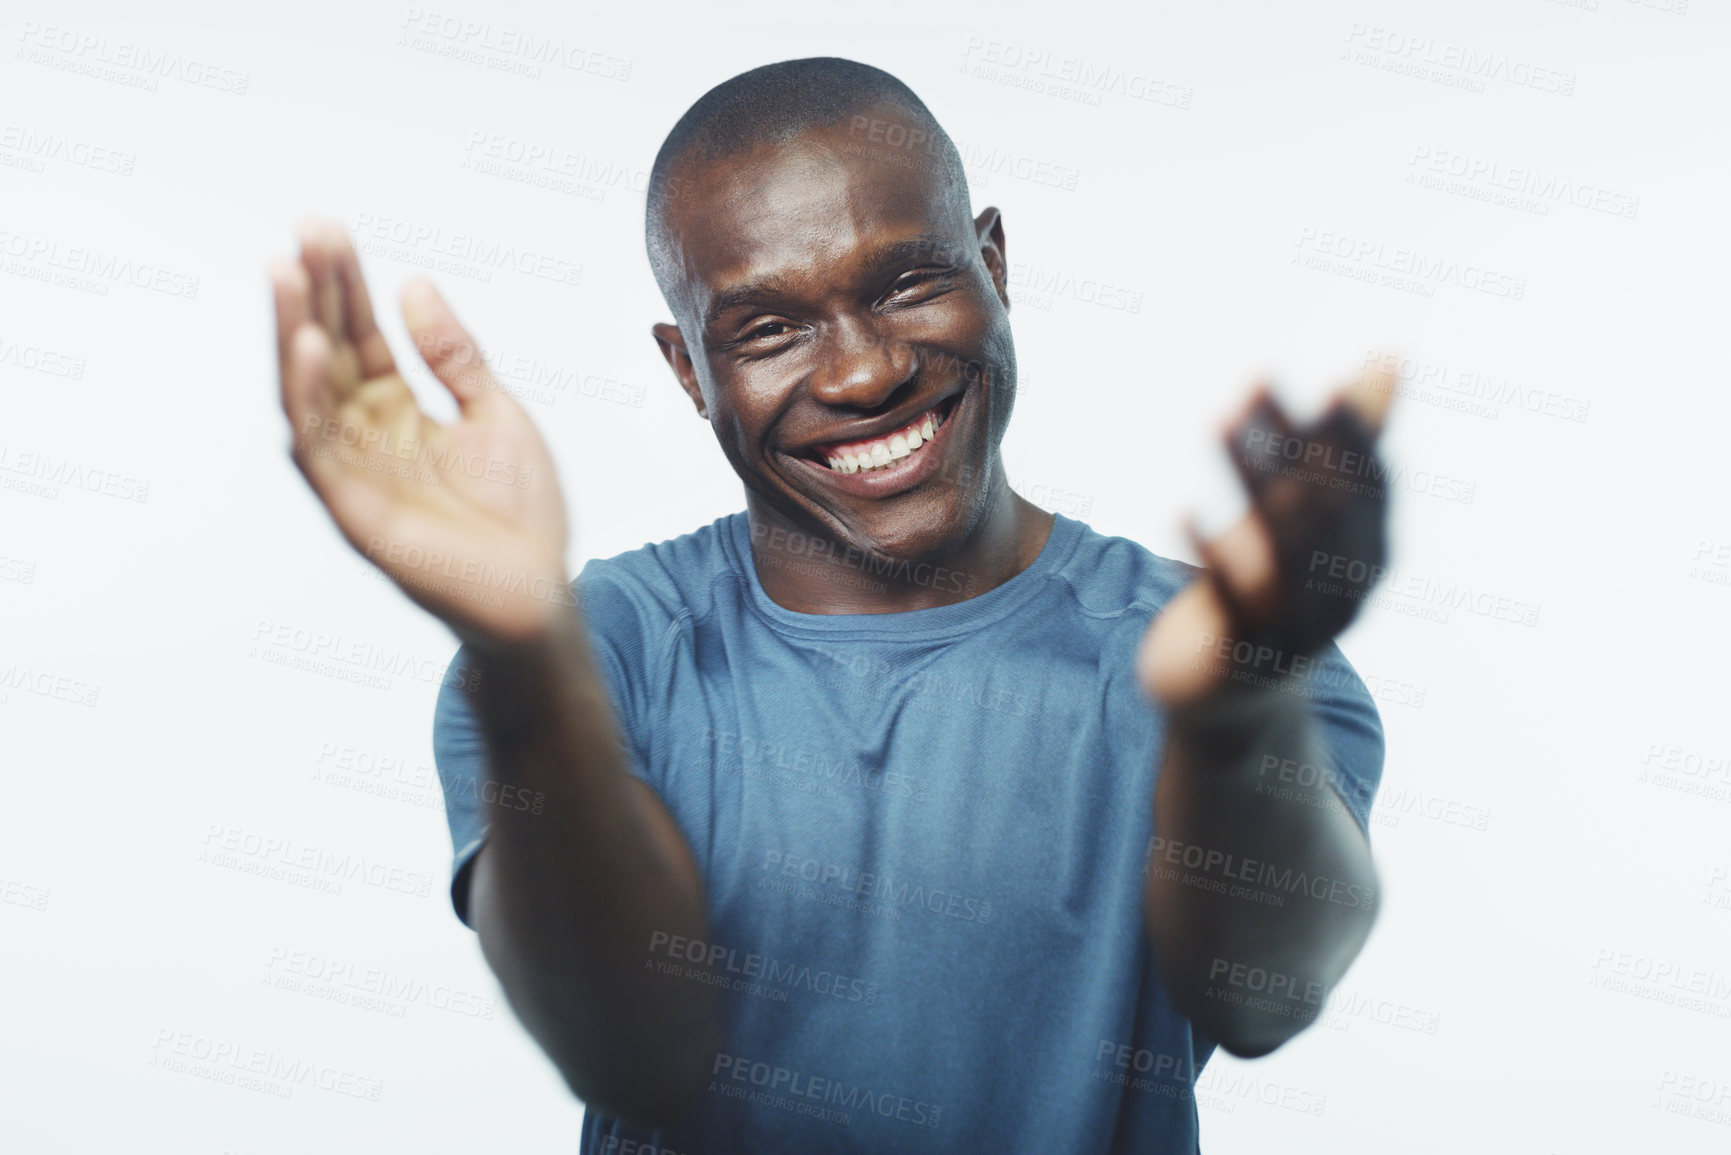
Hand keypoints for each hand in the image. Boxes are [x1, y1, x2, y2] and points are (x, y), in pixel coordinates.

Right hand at [272, 220, 573, 647]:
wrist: (540, 595)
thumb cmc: (521, 514)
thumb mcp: (496, 412)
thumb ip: (454, 355)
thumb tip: (414, 285)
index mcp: (399, 413)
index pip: (360, 337)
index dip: (343, 284)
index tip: (325, 228)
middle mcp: (367, 438)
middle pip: (328, 355)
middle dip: (314, 293)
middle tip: (305, 230)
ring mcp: (356, 474)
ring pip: (308, 394)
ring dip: (292, 333)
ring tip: (285, 272)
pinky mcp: (355, 512)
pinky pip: (318, 450)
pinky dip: (308, 398)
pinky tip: (309, 347)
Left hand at [1138, 360, 1396, 707]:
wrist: (1230, 702)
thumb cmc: (1274, 589)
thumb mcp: (1313, 519)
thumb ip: (1349, 445)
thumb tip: (1393, 358)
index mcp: (1368, 556)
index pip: (1369, 486)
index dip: (1351, 436)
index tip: (1327, 383)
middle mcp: (1341, 594)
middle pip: (1322, 509)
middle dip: (1292, 443)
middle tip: (1255, 380)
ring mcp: (1293, 630)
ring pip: (1277, 547)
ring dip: (1250, 478)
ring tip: (1219, 419)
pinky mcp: (1239, 658)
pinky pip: (1229, 603)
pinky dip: (1208, 554)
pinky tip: (1183, 508)